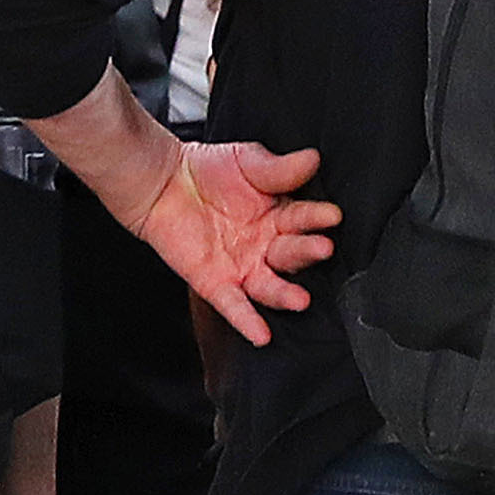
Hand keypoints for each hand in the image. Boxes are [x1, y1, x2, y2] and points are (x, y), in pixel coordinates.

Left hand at [123, 139, 335, 347]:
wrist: (163, 182)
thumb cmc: (208, 170)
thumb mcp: (248, 162)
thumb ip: (280, 168)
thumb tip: (312, 159)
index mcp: (280, 216)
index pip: (304, 220)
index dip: (318, 218)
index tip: (332, 216)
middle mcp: (266, 246)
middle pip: (292, 255)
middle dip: (309, 252)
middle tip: (323, 248)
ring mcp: (243, 267)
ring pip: (269, 286)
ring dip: (285, 295)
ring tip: (301, 300)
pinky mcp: (216, 284)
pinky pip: (234, 306)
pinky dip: (247, 321)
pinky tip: (261, 335)